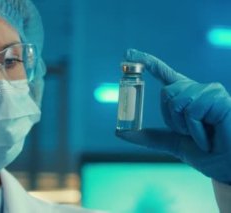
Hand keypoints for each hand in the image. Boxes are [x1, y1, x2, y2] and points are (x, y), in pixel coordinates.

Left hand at [116, 49, 230, 183]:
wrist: (229, 166)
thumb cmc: (209, 154)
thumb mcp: (174, 143)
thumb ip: (149, 137)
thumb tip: (119, 132)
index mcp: (185, 98)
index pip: (164, 74)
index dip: (147, 62)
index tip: (128, 52)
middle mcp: (195, 90)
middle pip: (165, 92)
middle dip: (172, 119)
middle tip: (191, 135)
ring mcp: (207, 91)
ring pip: (175, 100)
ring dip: (183, 126)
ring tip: (203, 136)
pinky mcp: (217, 96)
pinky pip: (190, 110)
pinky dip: (195, 130)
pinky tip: (211, 136)